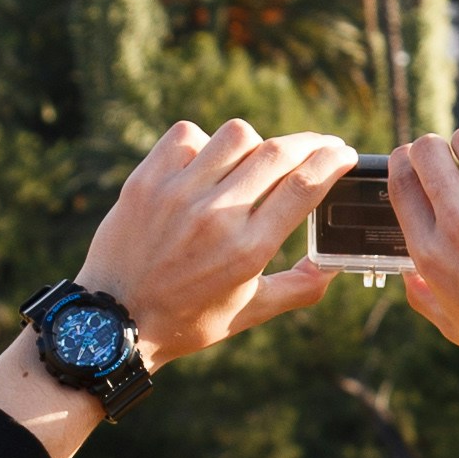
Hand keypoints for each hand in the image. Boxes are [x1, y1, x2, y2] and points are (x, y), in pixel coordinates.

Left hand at [76, 120, 363, 363]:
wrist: (112, 322)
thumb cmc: (187, 320)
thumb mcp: (250, 312)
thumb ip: (298, 289)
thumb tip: (334, 266)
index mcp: (248, 250)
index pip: (305, 185)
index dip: (334, 160)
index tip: (346, 154)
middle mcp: (216, 216)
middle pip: (279, 152)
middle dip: (311, 143)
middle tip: (320, 146)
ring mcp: (178, 194)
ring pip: (236, 135)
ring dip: (255, 144)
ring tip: (253, 162)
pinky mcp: (145, 181)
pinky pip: (187, 135)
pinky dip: (202, 143)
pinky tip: (204, 165)